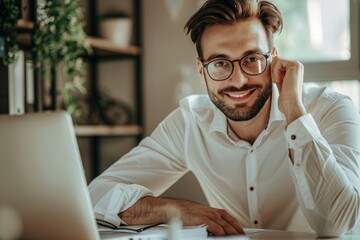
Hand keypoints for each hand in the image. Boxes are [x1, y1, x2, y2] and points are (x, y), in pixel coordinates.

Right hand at [119, 196, 243, 235]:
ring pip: (224, 225)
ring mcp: (206, 215)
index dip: (236, 226)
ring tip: (237, 239)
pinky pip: (215, 227)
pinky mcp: (201, 219)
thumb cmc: (181, 213)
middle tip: (243, 237)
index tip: (242, 232)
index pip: (229, 218)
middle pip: (229, 222)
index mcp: (211, 211)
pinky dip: (221, 232)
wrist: (169, 208)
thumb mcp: (197, 215)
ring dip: (232, 233)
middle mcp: (211, 212)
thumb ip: (206, 222)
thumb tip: (212, 231)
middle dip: (237, 231)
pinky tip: (224, 237)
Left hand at [271, 56, 305, 123]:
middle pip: (276, 60)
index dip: (272, 71)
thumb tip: (272, 58)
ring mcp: (297, 64)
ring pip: (277, 60)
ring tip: (278, 82)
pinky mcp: (295, 65)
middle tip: (277, 82)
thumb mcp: (279, 81)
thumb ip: (277, 71)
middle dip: (273, 71)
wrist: (291, 104)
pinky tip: (279, 81)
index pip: (277, 62)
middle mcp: (297, 65)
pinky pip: (278, 62)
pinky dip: (275, 72)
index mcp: (293, 69)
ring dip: (274, 72)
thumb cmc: (284, 97)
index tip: (276, 81)